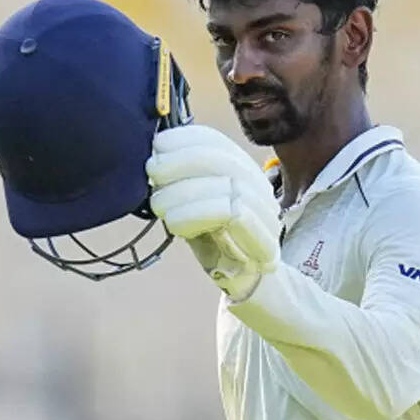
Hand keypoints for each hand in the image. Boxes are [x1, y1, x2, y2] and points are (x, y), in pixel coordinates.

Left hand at [145, 125, 280, 298]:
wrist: (240, 281)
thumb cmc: (212, 240)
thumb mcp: (192, 202)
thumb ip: (181, 180)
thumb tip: (154, 156)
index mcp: (243, 172)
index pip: (219, 144)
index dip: (187, 139)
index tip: (158, 145)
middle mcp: (260, 189)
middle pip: (225, 161)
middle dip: (183, 161)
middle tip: (153, 172)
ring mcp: (266, 215)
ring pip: (229, 188)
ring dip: (184, 192)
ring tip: (158, 205)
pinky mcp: (264, 242)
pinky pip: (232, 215)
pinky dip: (196, 214)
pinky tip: (174, 222)